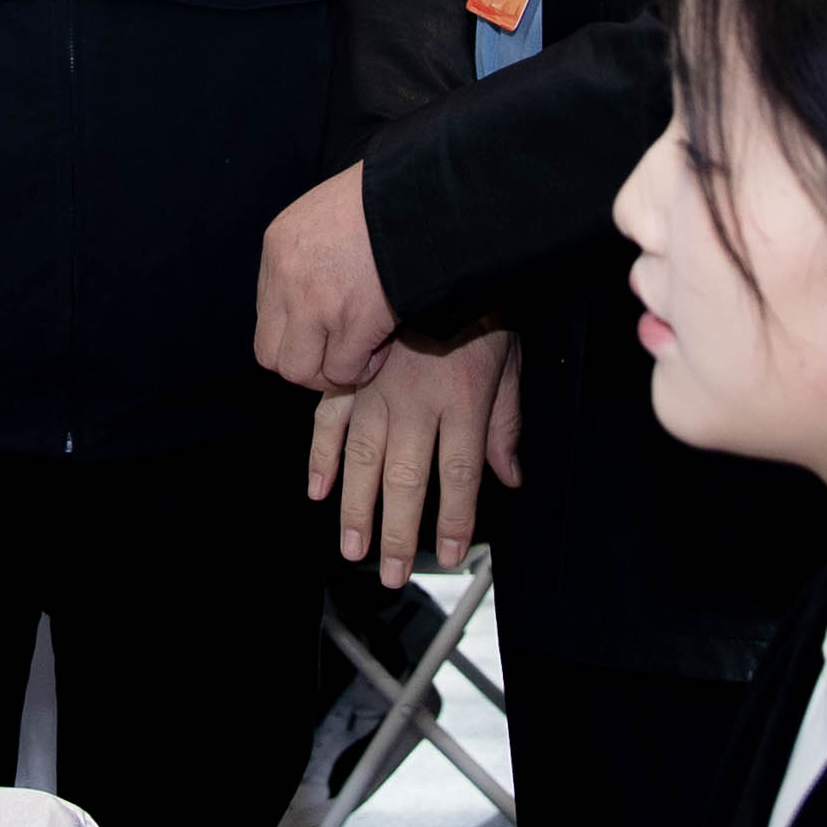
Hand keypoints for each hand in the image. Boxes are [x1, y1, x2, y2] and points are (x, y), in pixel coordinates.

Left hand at [253, 163, 396, 390]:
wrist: (425, 195)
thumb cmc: (388, 199)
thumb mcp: (330, 211)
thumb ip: (311, 251)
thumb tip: (313, 290)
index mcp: (279, 245)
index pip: (265, 316)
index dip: (296, 333)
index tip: (326, 330)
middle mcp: (288, 277)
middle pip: (269, 354)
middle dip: (305, 362)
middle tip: (337, 354)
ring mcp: (317, 302)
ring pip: (300, 370)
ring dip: (331, 371)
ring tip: (360, 353)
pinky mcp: (354, 321)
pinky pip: (344, 370)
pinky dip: (362, 369)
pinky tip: (381, 348)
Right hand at [308, 329, 524, 584]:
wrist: (432, 252)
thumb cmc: (479, 310)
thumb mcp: (509, 363)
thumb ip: (506, 422)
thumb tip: (510, 476)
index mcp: (461, 403)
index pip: (459, 478)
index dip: (455, 522)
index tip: (451, 555)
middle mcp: (416, 405)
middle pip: (407, 481)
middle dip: (399, 533)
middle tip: (391, 574)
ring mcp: (377, 390)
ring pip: (364, 461)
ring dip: (357, 509)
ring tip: (353, 549)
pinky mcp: (351, 375)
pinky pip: (330, 420)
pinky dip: (321, 456)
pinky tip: (316, 488)